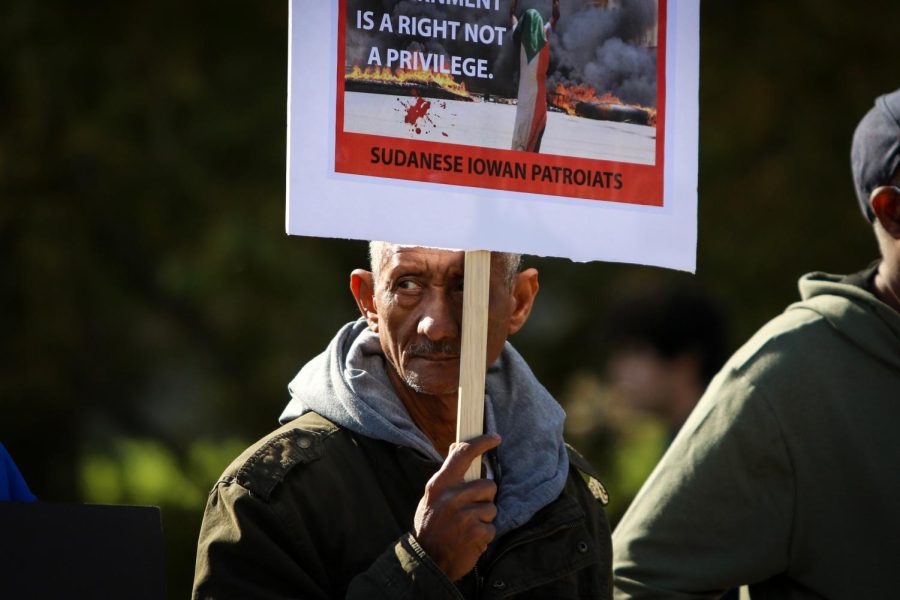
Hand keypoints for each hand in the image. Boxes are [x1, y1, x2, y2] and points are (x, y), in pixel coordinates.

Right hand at [413, 434, 500, 580]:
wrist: (427, 561)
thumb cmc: (430, 526)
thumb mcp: (431, 496)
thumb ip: (447, 474)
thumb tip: (455, 447)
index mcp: (440, 485)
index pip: (463, 455)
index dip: (481, 443)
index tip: (495, 438)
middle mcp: (453, 497)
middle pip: (488, 485)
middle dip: (485, 498)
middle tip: (471, 509)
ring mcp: (465, 515)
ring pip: (492, 507)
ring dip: (484, 518)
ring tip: (467, 527)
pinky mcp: (477, 532)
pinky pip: (492, 527)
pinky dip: (484, 535)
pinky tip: (470, 539)